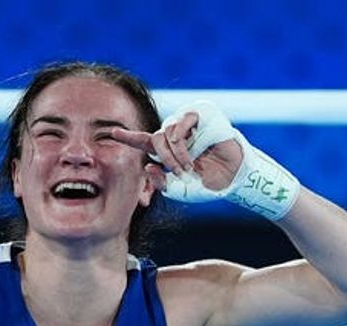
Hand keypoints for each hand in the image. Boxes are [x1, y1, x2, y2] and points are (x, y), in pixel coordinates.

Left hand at [112, 111, 242, 191]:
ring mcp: (188, 121)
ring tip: (189, 168)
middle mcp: (175, 132)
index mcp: (168, 148)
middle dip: (164, 159)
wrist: (234, 178)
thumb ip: (161, 182)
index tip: (112, 132)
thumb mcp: (179, 190)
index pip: (143, 141)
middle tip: (180, 174)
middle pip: (155, 139)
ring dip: (175, 155)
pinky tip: (195, 156)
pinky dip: (183, 145)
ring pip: (165, 132)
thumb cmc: (207, 184)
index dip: (128, 137)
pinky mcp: (201, 113)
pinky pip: (179, 125)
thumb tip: (148, 167)